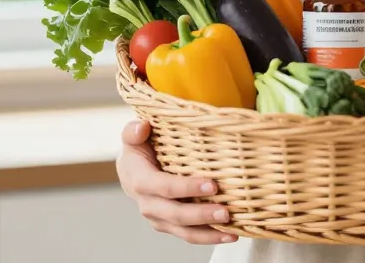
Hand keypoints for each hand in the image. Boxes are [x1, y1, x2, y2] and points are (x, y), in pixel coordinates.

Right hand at [116, 119, 237, 244]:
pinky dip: (208, 237)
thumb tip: (142, 126)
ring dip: (208, 233)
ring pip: (183, 231)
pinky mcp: (169, 225)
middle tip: (226, 211)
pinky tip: (229, 235)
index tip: (213, 184)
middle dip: (201, 215)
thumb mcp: (133, 136)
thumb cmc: (138, 148)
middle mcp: (148, 204)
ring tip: (231, 231)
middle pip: (175, 214)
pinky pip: (188, 235)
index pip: (164, 187)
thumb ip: (133, 131)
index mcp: (140, 181)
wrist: (132, 169)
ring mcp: (159, 218)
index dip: (187, 188)